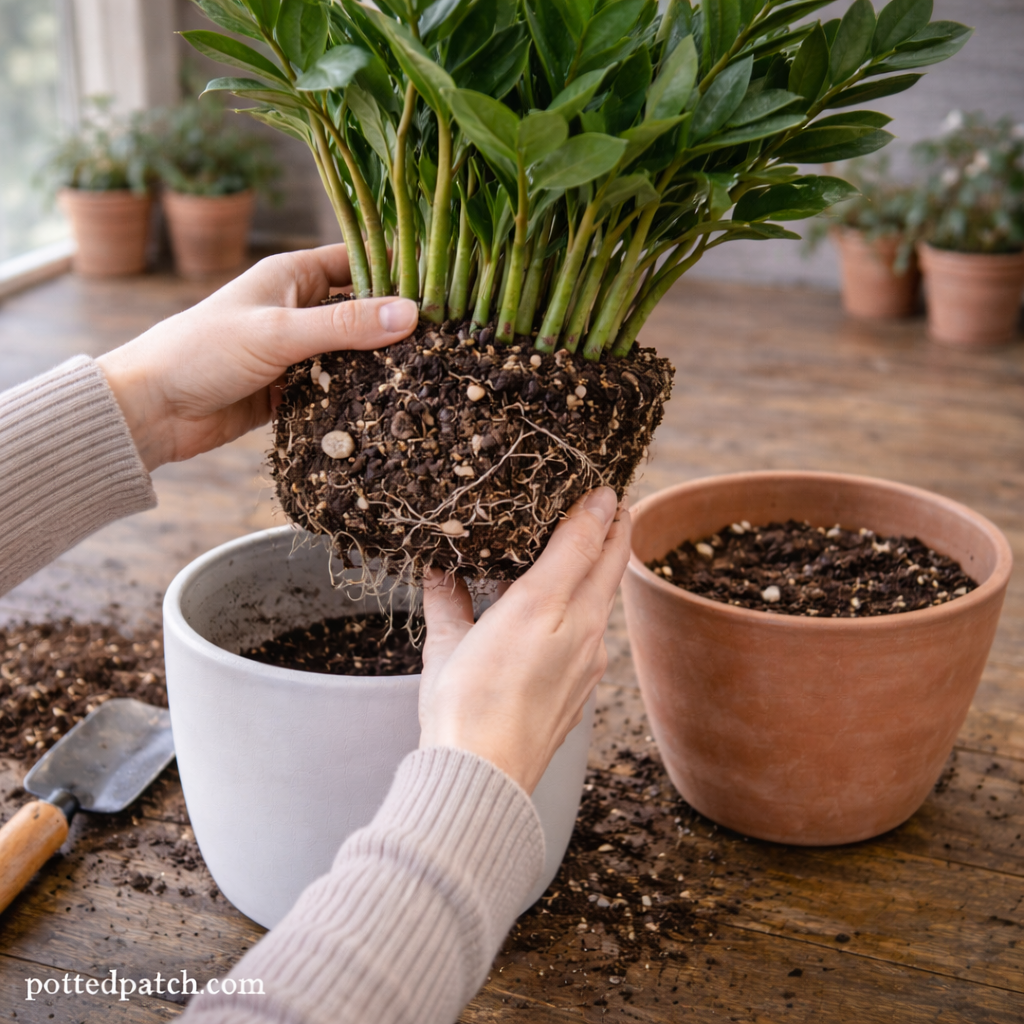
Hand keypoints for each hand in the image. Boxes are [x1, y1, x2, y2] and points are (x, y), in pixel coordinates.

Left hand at [97, 245, 418, 469]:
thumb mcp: (278, 333)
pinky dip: (357, 397)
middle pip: (361, 311)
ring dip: (380, 366)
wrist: (151, 411)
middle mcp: (297, 309)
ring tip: (430, 377)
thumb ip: (344, 326)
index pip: (356, 262)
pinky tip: (389, 408)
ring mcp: (296, 352)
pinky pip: (336, 389)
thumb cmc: (203, 352)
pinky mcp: (291, 391)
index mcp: (291, 276)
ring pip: (352, 354)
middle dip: (396, 325)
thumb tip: (412, 315)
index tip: (442, 287)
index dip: (397, 271)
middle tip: (448, 340)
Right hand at [419, 487, 630, 793]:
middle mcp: (580, 629)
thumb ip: (447, 599)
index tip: (602, 489)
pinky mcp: (584, 687)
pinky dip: (592, 609)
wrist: (485, 777)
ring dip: (605, 569)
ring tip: (593, 551)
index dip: (594, 510)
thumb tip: (437, 570)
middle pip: (610, 565)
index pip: (583, 541)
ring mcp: (589, 661)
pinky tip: (572, 613)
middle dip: (615, 531)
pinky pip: (598, 633)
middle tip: (613, 507)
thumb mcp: (447, 644)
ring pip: (607, 599)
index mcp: (545, 606)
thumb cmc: (462, 707)